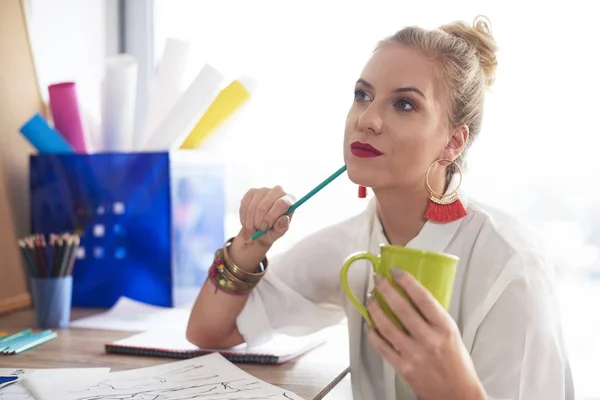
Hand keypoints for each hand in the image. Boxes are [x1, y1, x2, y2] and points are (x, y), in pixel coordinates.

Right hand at [238, 185, 294, 246]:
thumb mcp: (277, 233)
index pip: (282, 204)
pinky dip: (244, 217)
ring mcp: (264, 190)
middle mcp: (278, 191)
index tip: (265, 227)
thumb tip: (284, 219)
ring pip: (253, 206)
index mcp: (289, 200)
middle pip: (265, 205)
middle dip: (259, 220)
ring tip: (253, 229)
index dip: (272, 216)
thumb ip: (282, 228)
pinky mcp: (252, 191)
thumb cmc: (272, 230)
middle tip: (258, 230)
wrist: (259, 229)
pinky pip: (245, 205)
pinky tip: (248, 222)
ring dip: (250, 221)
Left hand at [366, 270, 485, 399]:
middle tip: (377, 279)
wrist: (457, 395)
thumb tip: (412, 294)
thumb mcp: (452, 333)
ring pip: (387, 326)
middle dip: (386, 290)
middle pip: (402, 309)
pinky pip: (382, 347)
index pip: (424, 298)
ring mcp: (414, 355)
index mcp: (445, 328)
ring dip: (375, 309)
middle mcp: (429, 340)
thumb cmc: (457, 363)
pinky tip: (369, 325)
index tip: (396, 271)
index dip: (407, 282)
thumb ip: (434, 316)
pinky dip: (373, 333)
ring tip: (370, 299)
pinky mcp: (403, 368)